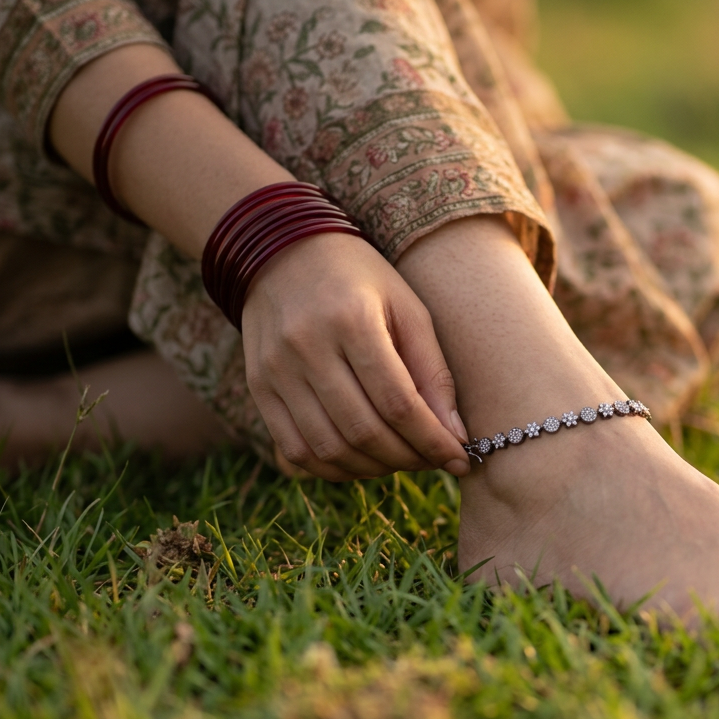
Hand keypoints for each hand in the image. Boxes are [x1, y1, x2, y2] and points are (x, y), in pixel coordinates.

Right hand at [241, 232, 470, 480]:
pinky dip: (333, 469)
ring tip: (401, 460)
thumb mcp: (408, 308)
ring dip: (374, 469)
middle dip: (408, 458)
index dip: (433, 441)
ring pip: (329, 448)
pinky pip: (295, 449)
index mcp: (352, 320)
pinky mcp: (258, 387)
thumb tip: (456, 437)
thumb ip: (433, 372)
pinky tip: (361, 462)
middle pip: (364, 431)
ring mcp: (276, 370)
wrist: (281, 249)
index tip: (460, 461)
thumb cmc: (360, 279)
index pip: (398, 403)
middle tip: (433, 462)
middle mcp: (308, 347)